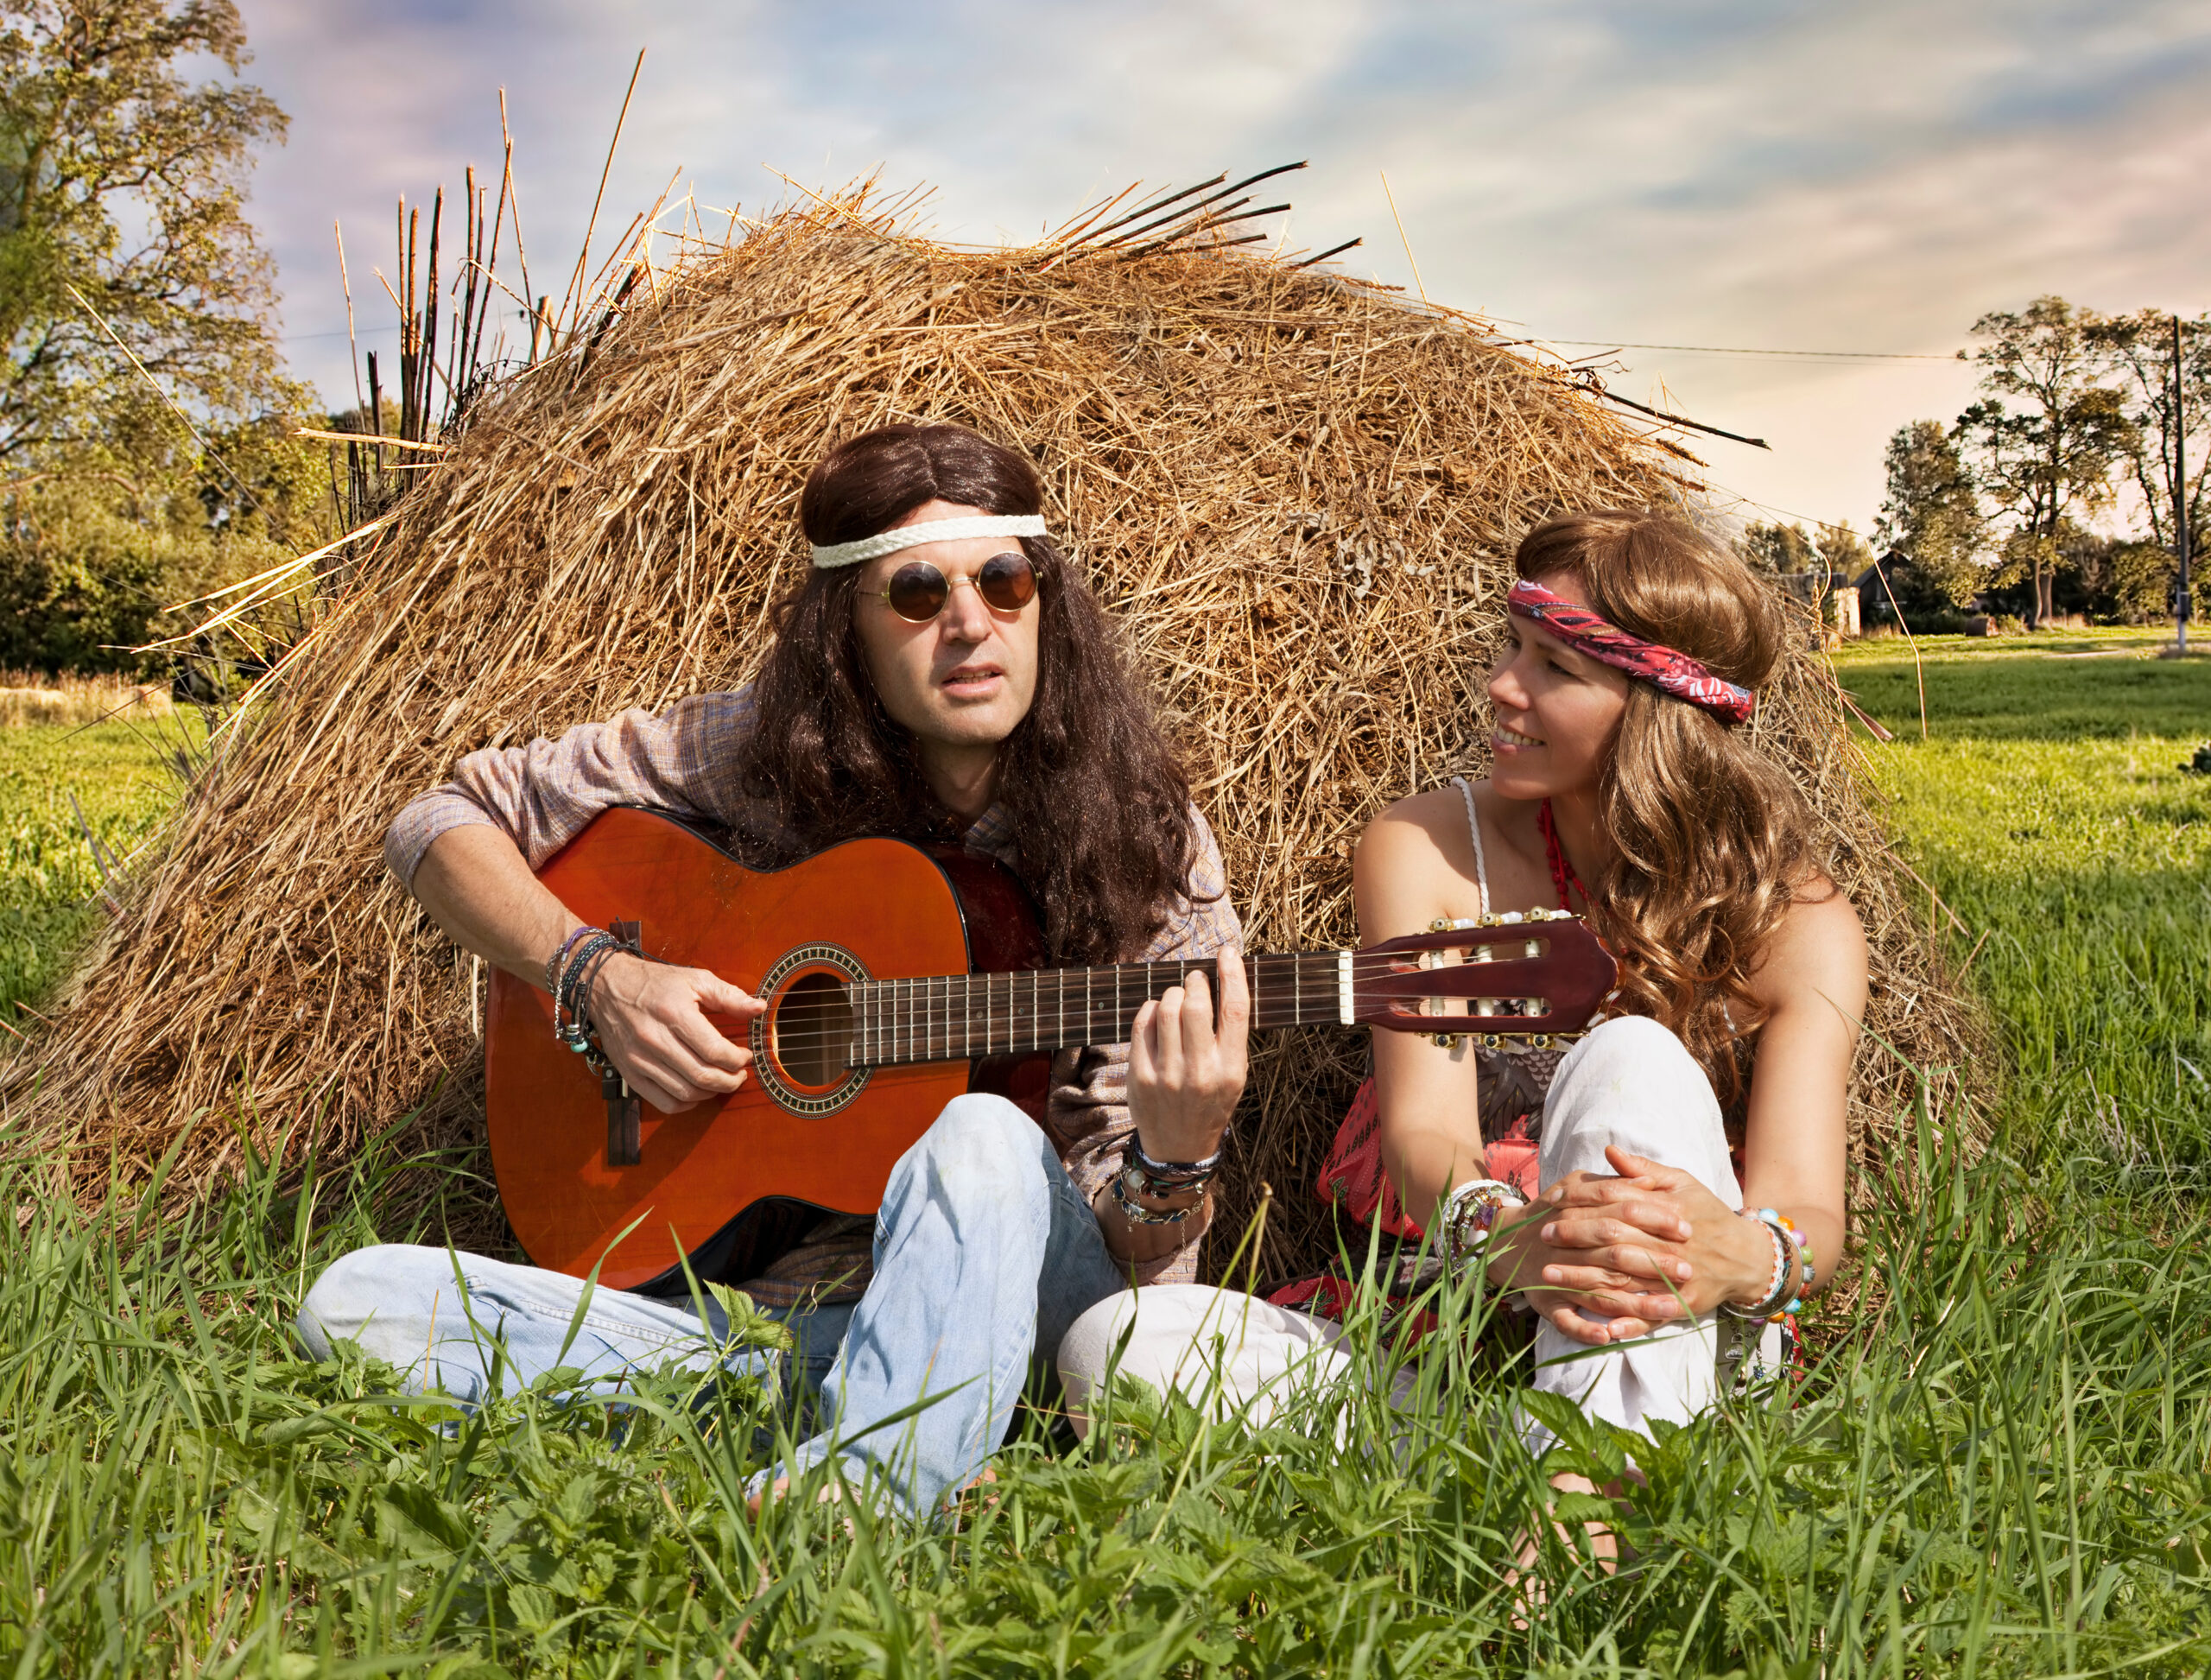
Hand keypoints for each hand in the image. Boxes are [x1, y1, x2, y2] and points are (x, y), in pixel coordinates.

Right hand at [583, 950, 764, 1113]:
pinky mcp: (629, 1073)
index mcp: (674, 1013)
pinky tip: (697, 1092)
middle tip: (740, 1074)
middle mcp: (655, 1040)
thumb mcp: (694, 979)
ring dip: (711, 1093)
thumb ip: (729, 996)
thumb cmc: (654, 983)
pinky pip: (663, 1102)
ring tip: (722, 1081)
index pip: (714, 1050)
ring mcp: (640, 1060)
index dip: (737, 1059)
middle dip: (730, 1080)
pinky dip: (685, 1103)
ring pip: (685, 1092)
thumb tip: (758, 1008)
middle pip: (702, 1076)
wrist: (606, 986)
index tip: (746, 1056)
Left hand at [1127, 951, 1248, 1163]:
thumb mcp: (1233, 1075)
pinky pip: (1143, 1023)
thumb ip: (1229, 1036)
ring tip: (1177, 1000)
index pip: (1235, 1011)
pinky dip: (1151, 1009)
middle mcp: (1200, 1073)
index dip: (1233, 975)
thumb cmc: (1210, 1102)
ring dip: (1172, 994)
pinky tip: (1157, 1015)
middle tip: (1195, 981)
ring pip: (1167, 1009)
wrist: (1179, 1148)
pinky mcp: (1139, 1076)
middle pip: (1196, 1005)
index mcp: (1231, 1070)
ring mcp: (1166, 1075)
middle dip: (1195, 982)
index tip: (1228, 953)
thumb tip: (1222, 981)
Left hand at [1503, 1145, 1769, 1342]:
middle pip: (1615, 1242)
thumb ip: (1643, 1169)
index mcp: (1669, 1211)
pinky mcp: (1684, 1305)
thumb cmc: (1707, 1214)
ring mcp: (1677, 1279)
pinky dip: (1628, 1324)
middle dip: (1576, 1240)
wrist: (1747, 1257)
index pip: (1617, 1204)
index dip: (1582, 1203)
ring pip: (1625, 1282)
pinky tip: (1600, 1328)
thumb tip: (1609, 1151)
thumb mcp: (1681, 1183)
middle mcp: (1671, 1246)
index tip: (1552, 1204)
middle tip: (1543, 1237)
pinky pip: (1652, 1318)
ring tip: (1550, 1276)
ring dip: (1585, 1280)